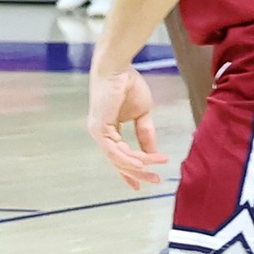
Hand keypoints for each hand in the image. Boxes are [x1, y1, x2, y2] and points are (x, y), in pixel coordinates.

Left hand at [88, 68, 167, 189]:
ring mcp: (98, 133)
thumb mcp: (143, 114)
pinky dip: (128, 159)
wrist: (119, 68)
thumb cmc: (128, 85)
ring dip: (138, 166)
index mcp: (110, 131)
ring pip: (118, 159)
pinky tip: (142, 163)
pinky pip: (114, 151)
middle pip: (119, 162)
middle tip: (155, 181)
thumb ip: (146, 133)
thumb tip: (153, 151)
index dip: (130, 171)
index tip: (141, 184)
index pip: (119, 156)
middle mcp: (102, 135)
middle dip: (138, 173)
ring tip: (155, 171)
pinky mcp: (99, 129)